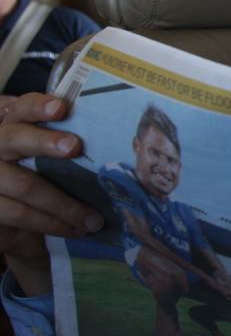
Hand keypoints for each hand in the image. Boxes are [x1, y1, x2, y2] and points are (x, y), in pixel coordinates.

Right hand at [0, 94, 102, 294]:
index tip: (61, 107)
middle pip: (13, 138)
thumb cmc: (39, 179)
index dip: (37, 106)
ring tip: (94, 219)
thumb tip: (114, 137)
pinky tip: (75, 229)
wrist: (10, 222)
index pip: (20, 108)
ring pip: (25, 185)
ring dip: (65, 204)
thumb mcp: (49, 158)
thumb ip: (66, 144)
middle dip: (44, 142)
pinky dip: (51, 223)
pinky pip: (19, 213)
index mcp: (11, 126)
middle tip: (74, 146)